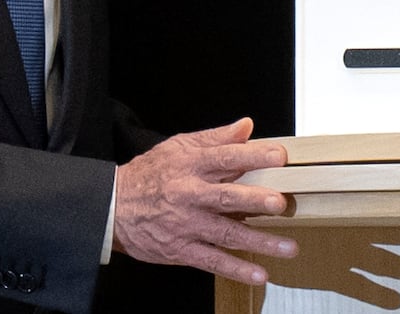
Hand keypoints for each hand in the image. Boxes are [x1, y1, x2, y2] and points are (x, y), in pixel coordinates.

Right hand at [113, 116, 298, 285]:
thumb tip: (246, 126)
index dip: (253, 156)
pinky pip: (212, 261)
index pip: (226, 158)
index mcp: (191, 166)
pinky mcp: (181, 250)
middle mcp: (190, 195)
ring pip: (226, 233)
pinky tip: (259, 273)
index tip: (280, 156)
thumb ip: (215, 138)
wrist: (111, 207)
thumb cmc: (149, 174)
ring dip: (258, 241)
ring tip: (288, 247)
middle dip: (255, 200)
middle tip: (280, 203)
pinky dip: (236, 269)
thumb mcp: (179, 147)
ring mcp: (186, 225)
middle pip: (226, 197)